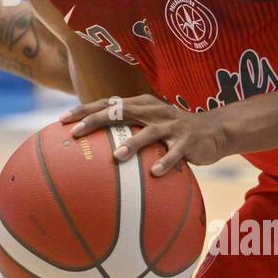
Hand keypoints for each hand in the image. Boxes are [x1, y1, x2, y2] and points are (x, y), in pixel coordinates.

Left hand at [64, 94, 227, 172]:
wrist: (215, 129)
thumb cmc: (173, 131)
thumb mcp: (149, 125)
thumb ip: (126, 130)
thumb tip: (93, 149)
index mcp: (141, 104)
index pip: (107, 103)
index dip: (85, 109)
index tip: (62, 120)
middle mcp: (153, 111)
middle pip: (120, 112)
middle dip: (96, 120)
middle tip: (75, 133)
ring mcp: (171, 125)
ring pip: (149, 133)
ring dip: (132, 144)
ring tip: (116, 157)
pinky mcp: (188, 141)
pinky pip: (175, 153)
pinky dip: (165, 162)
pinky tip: (155, 174)